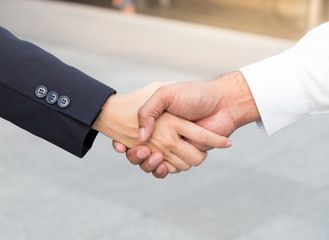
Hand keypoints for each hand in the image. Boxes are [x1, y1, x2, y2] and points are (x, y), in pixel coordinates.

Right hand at [113, 71, 259, 177]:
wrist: (222, 103)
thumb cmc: (194, 95)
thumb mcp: (165, 93)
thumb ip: (148, 111)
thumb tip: (141, 137)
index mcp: (155, 121)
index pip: (131, 137)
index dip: (122, 144)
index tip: (121, 146)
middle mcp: (163, 135)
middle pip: (140, 155)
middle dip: (137, 157)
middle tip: (143, 150)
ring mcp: (174, 147)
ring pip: (154, 165)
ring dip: (150, 164)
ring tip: (153, 154)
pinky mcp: (187, 156)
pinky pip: (170, 169)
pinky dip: (164, 170)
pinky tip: (161, 164)